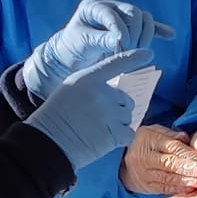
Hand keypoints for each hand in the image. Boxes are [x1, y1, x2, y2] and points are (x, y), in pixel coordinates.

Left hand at [20, 0, 170, 97]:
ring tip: (137, 53)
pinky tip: (170, 35)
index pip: (112, 13)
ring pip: (143, 18)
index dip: (120, 30)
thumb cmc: (71, 49)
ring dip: (145, 35)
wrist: (70, 58)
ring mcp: (122, 15)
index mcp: (93, 6)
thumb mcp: (82, 43)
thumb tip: (122, 39)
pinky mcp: (131, 27)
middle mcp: (109, 6)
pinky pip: (148, 26)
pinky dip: (158, 30)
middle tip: (127, 53)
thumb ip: (101, 40)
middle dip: (134, 34)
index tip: (121, 47)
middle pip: (133, 13)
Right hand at [26, 48, 152, 173]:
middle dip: (117, 111)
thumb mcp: (68, 92)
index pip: (116, 64)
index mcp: (88, 79)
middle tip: (97, 122)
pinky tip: (104, 141)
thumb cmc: (54, 120)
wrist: (48, 143)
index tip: (148, 54)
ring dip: (118, 125)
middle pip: (125, 100)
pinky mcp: (113, 132)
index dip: (134, 58)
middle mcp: (102, 92)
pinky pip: (129, 134)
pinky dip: (120, 139)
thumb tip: (112, 96)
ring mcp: (109, 112)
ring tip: (97, 131)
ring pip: (128, 117)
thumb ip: (91, 88)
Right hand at [121, 125, 196, 195]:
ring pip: (166, 178)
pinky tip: (189, 190)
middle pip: (168, 163)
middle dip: (186, 168)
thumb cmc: (146, 143)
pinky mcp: (146, 186)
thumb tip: (185, 137)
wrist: (123, 161)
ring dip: (184, 181)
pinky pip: (163, 188)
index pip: (171, 146)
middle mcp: (143, 157)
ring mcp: (143, 173)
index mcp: (148, 139)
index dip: (186, 153)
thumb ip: (171, 135)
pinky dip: (177, 190)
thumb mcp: (155, 132)